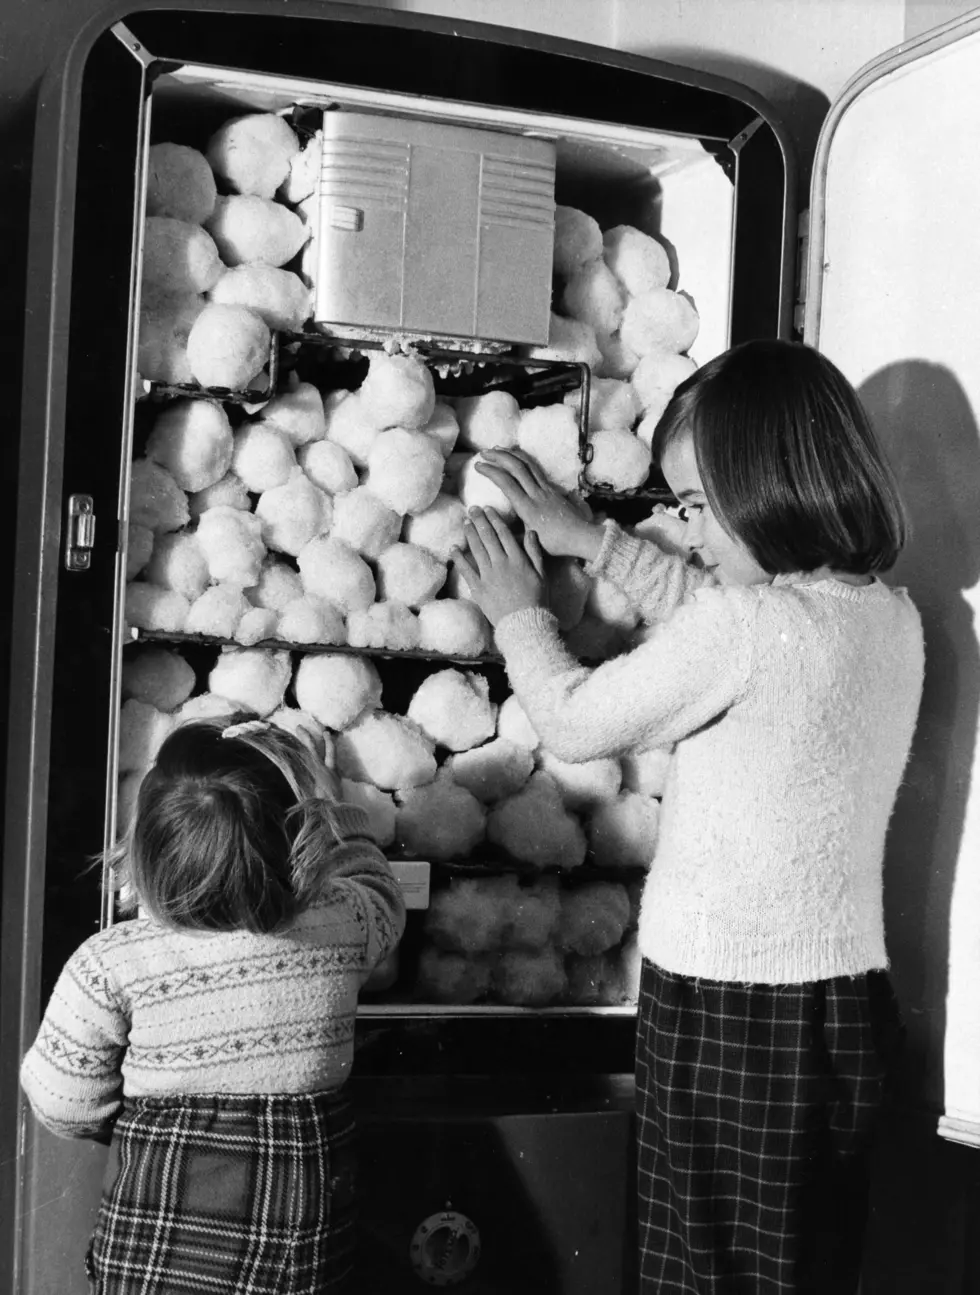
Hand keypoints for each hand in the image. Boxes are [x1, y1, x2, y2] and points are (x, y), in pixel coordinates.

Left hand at [451, 507, 545, 626]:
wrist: (524, 624)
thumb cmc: (537, 600)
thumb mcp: (542, 575)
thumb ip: (535, 552)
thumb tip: (530, 532)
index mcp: (518, 559)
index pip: (504, 533)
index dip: (495, 519)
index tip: (488, 508)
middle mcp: (501, 564)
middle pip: (488, 537)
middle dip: (479, 521)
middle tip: (472, 508)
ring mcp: (488, 576)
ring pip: (476, 550)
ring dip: (469, 534)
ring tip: (465, 522)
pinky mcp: (478, 589)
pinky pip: (466, 571)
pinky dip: (459, 559)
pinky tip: (453, 548)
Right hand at [475, 449, 602, 561]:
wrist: (581, 537)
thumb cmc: (555, 543)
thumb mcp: (529, 542)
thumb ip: (510, 533)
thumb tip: (492, 525)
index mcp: (527, 508)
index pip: (506, 483)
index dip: (490, 471)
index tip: (478, 466)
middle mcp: (537, 494)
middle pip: (516, 467)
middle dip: (498, 456)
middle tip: (483, 452)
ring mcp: (546, 488)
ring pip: (528, 463)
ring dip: (511, 453)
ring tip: (498, 448)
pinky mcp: (553, 488)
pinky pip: (536, 468)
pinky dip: (524, 458)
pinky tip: (517, 456)